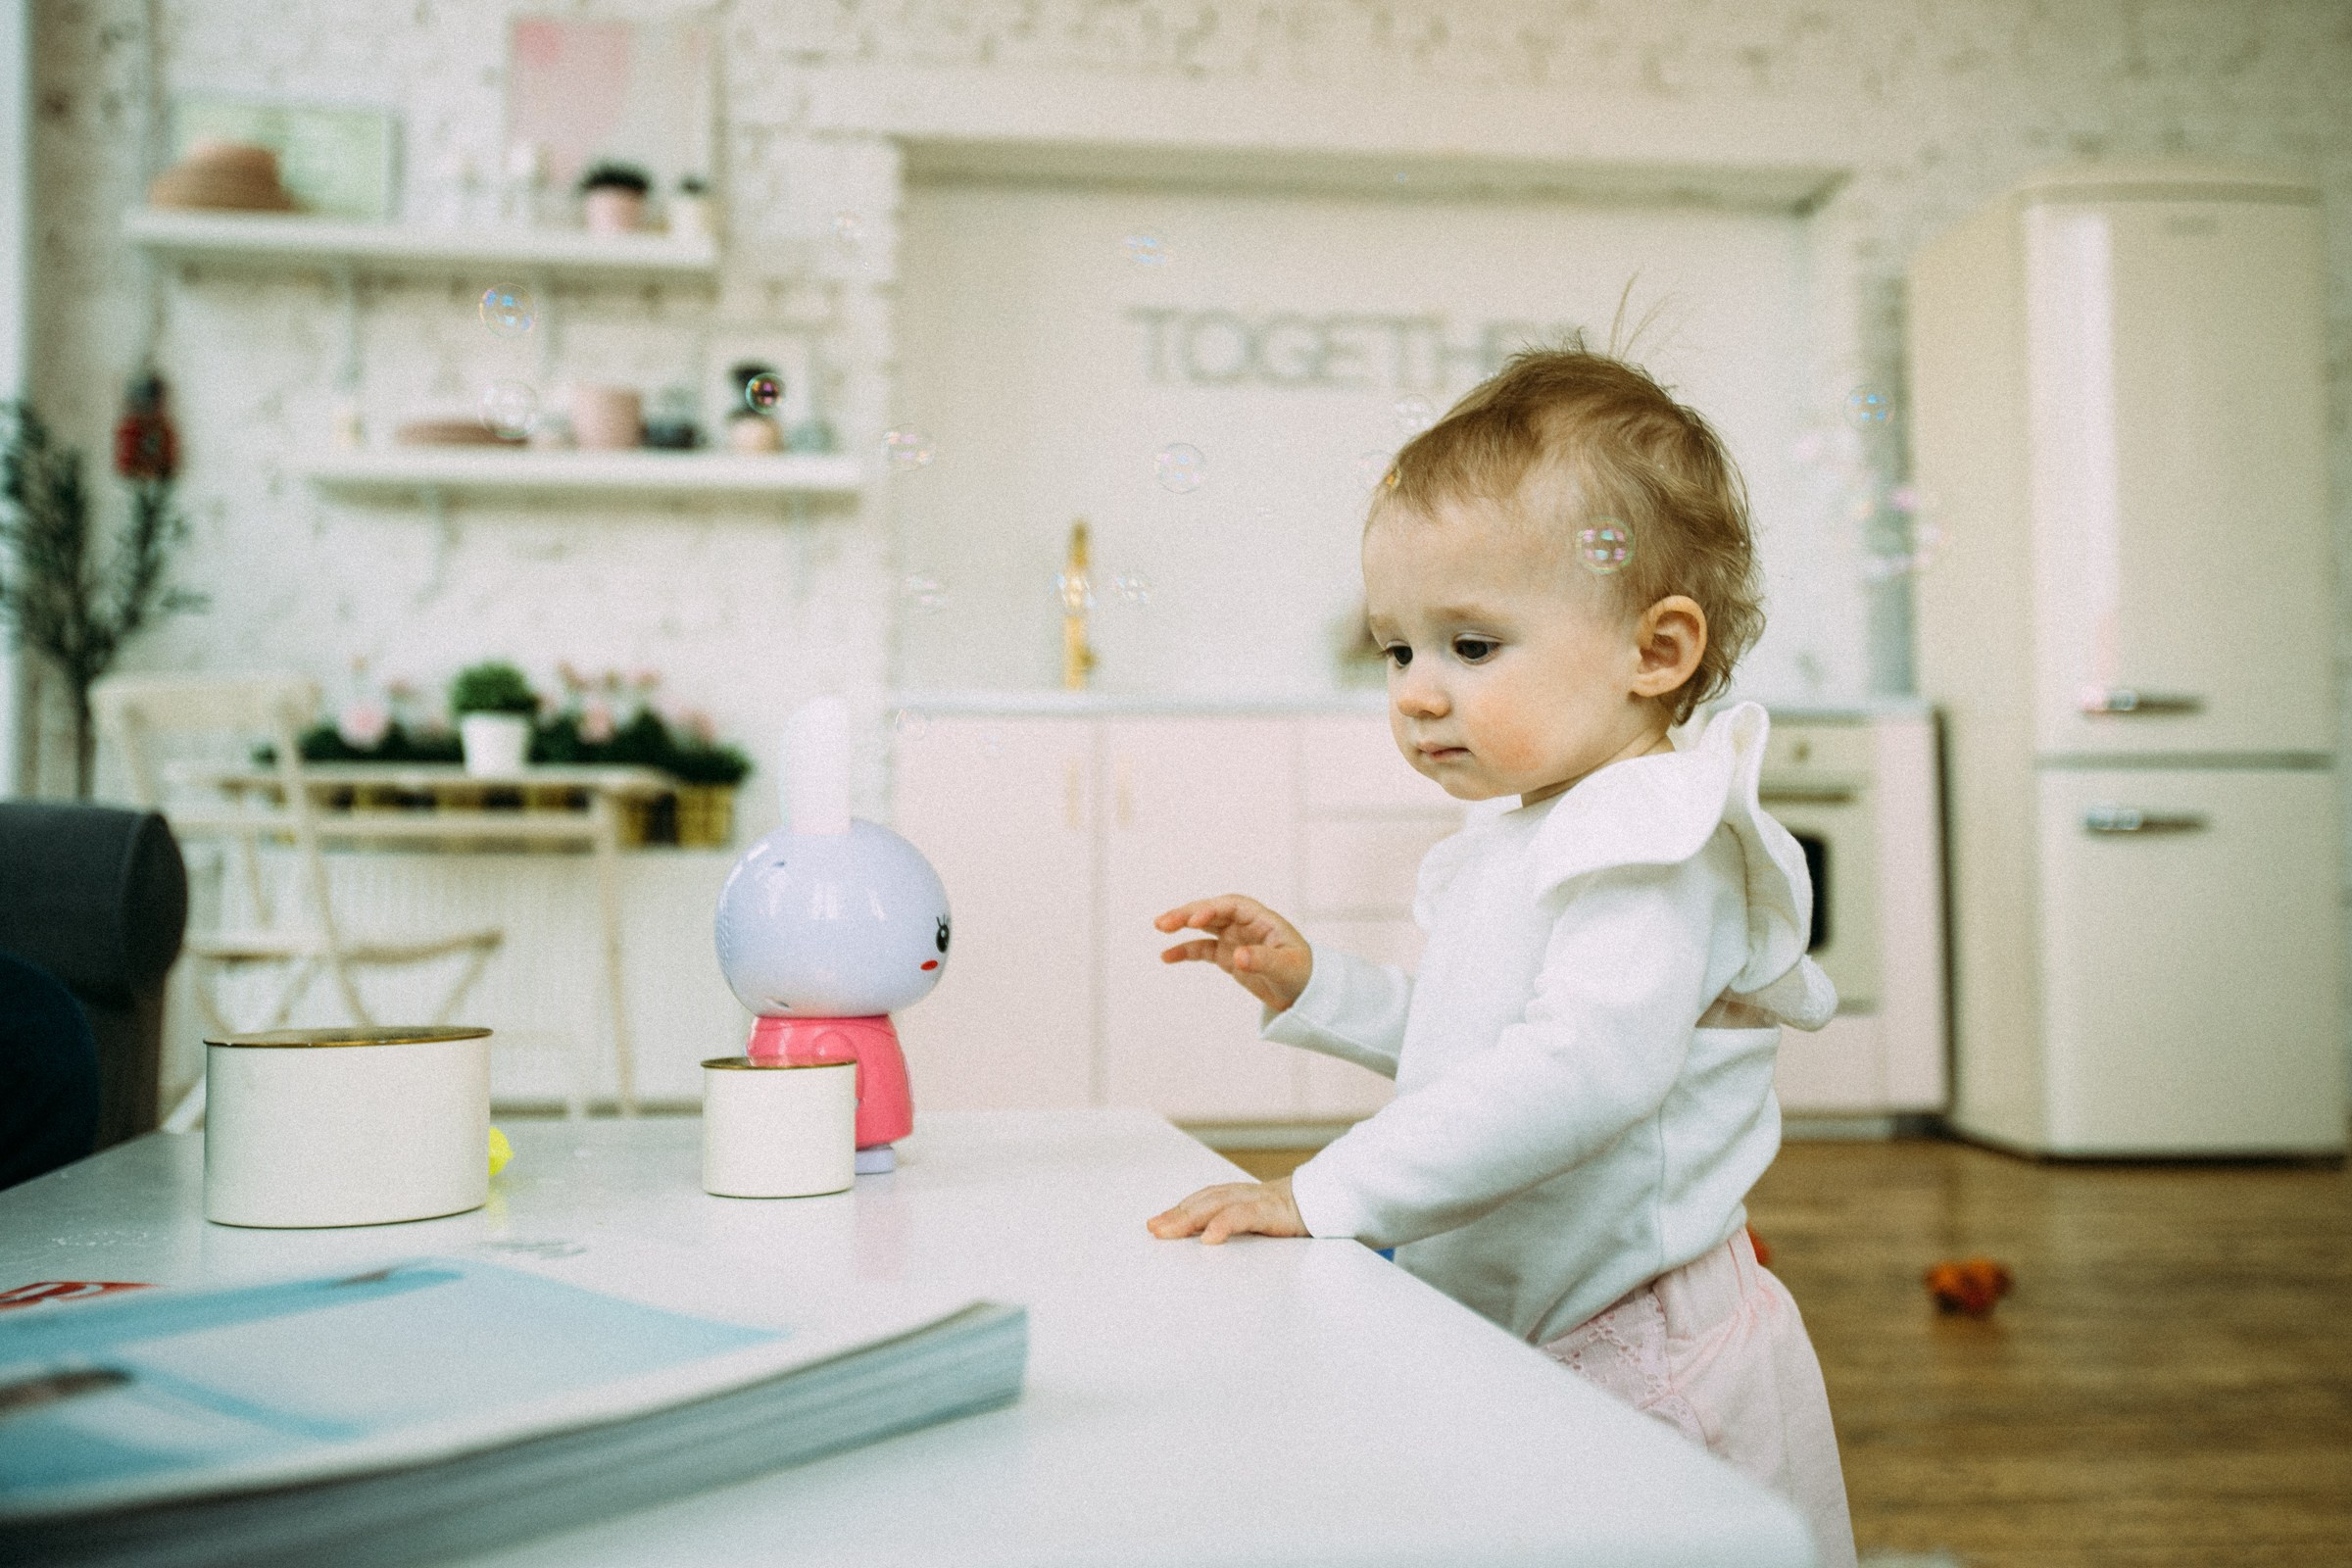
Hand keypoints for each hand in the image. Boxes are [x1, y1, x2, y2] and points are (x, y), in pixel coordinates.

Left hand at [1147, 1176, 1306, 1244]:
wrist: (1328, 1197)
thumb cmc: (1294, 1214)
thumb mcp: (1261, 1221)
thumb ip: (1237, 1226)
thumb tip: (1210, 1243)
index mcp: (1239, 1197)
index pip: (1202, 1202)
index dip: (1178, 1211)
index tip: (1155, 1224)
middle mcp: (1243, 1195)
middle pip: (1202, 1201)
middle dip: (1176, 1215)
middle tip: (1154, 1229)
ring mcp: (1256, 1200)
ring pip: (1215, 1204)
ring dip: (1189, 1217)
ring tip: (1168, 1231)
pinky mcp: (1272, 1210)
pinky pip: (1243, 1216)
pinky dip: (1223, 1224)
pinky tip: (1209, 1237)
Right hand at [1154, 895, 1312, 1012]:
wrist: (1306, 994)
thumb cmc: (1303, 975)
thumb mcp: (1286, 969)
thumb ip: (1263, 960)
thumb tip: (1237, 957)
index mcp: (1262, 919)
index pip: (1232, 906)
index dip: (1211, 909)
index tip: (1194, 921)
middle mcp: (1246, 924)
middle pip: (1212, 911)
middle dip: (1188, 914)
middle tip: (1164, 923)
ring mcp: (1235, 939)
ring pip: (1203, 926)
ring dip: (1182, 925)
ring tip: (1160, 927)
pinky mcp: (1228, 956)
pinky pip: (1203, 949)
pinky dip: (1185, 951)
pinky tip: (1167, 956)